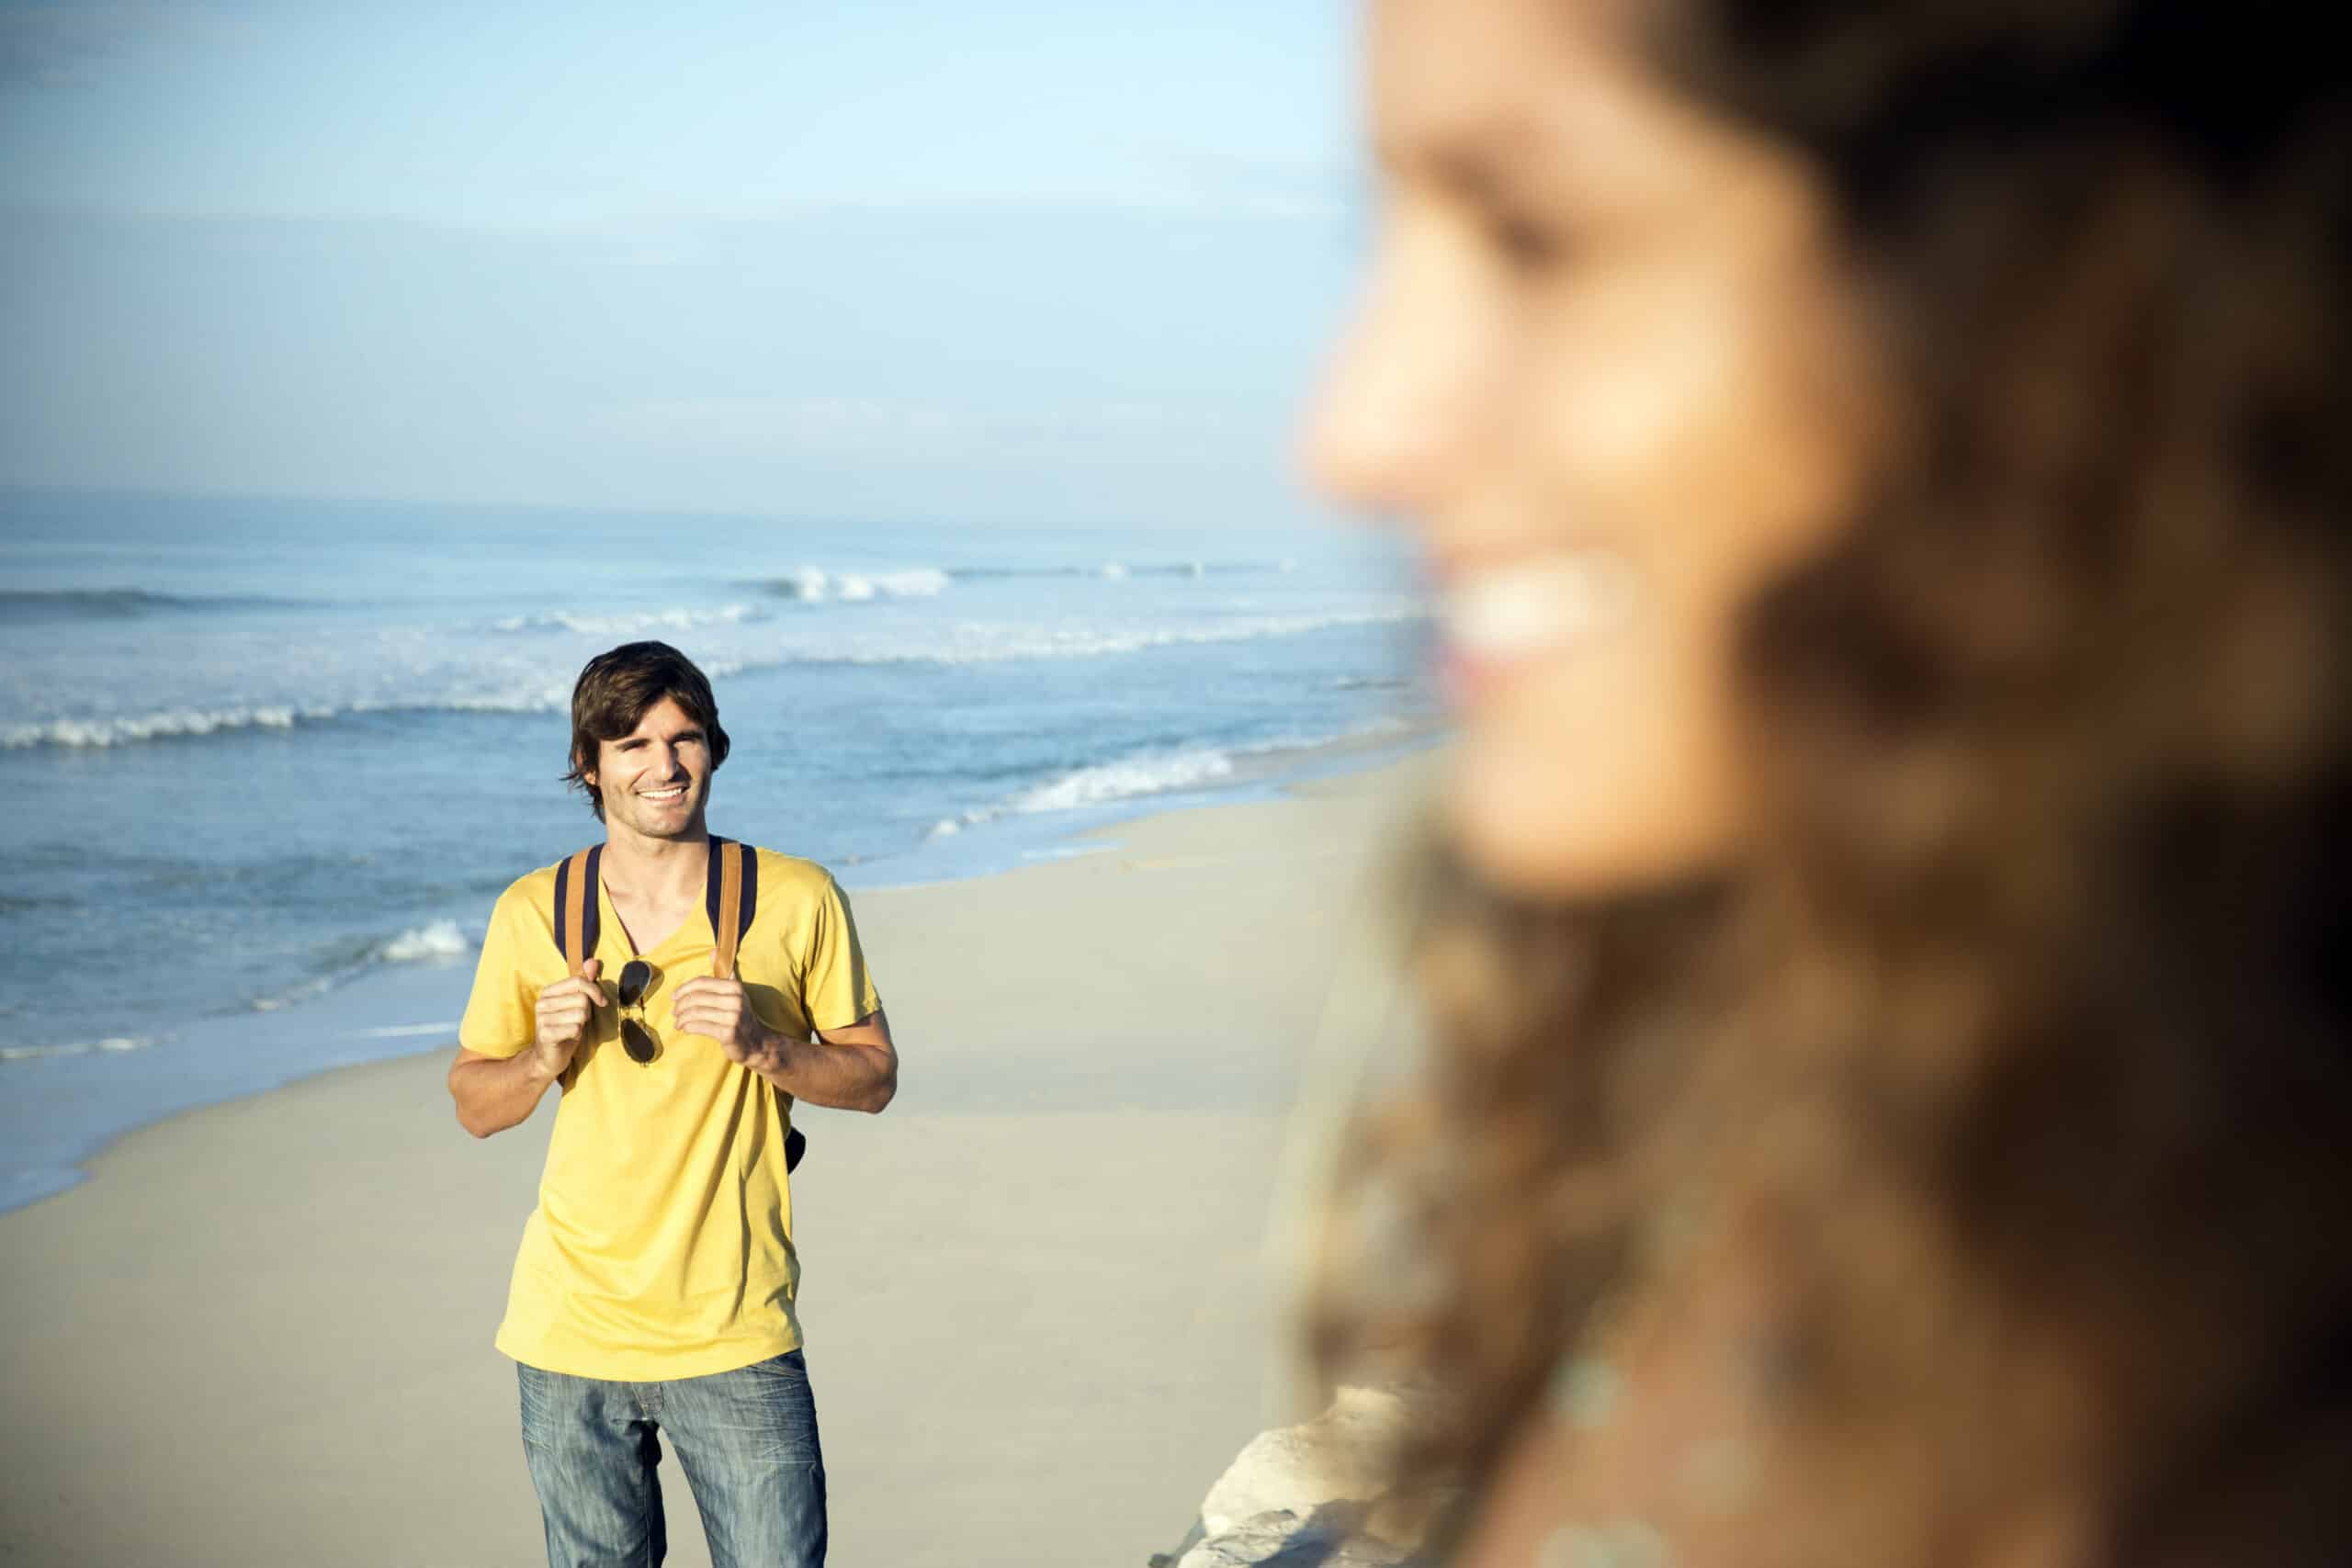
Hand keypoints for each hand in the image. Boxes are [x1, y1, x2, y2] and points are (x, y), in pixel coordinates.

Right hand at [531, 958, 606, 1079]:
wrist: (548, 1057)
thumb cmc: (565, 1028)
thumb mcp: (576, 1004)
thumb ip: (584, 983)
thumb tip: (593, 961)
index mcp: (549, 992)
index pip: (578, 981)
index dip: (595, 991)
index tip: (601, 1001)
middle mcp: (542, 1002)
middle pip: (582, 999)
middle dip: (587, 1012)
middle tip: (578, 1021)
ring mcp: (541, 1018)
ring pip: (580, 1014)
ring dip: (581, 1024)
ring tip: (572, 1029)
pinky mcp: (545, 1034)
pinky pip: (575, 1028)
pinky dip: (577, 1034)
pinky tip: (568, 1037)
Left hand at [673, 975, 782, 1067]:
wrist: (757, 1042)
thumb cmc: (741, 1015)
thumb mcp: (735, 992)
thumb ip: (724, 972)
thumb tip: (713, 951)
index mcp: (735, 987)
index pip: (702, 982)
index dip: (684, 988)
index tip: (674, 996)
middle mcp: (736, 1000)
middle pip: (697, 998)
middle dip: (681, 1005)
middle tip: (674, 1012)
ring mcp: (733, 1017)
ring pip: (696, 1013)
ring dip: (682, 1018)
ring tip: (678, 1022)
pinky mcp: (728, 1033)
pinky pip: (701, 1027)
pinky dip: (689, 1027)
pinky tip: (686, 1029)